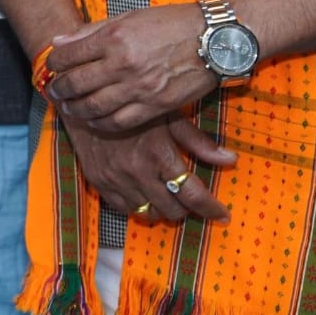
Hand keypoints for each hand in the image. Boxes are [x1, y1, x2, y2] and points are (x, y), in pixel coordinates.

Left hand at [47, 2, 218, 132]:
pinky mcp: (155, 106)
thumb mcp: (129, 18)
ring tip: (69, 108)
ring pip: (93, 107)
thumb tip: (58, 42)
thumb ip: (91, 32)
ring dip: (75, 110)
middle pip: (76, 84)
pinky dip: (100, 124)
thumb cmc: (171, 24)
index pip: (69, 55)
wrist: (214, 39)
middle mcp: (122, 63)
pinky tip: (94, 120)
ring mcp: (139, 87)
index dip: (54, 64)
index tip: (51, 68)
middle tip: (53, 92)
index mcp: (114, 37)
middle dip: (59, 90)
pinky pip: (119, 122)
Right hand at [61, 113, 235, 222]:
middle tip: (190, 197)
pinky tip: (144, 193)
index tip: (221, 215)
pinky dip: (139, 205)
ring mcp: (116, 179)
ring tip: (167, 195)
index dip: (211, 209)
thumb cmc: (132, 103)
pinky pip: (125, 209)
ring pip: (149, 213)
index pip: (192, 194)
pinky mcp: (98, 182)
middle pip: (172, 209)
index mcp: (159, 153)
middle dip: (187, 208)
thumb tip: (230, 160)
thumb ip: (199, 142)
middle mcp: (137, 171)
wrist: (86, 99)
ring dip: (162, 208)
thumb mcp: (169, 116)